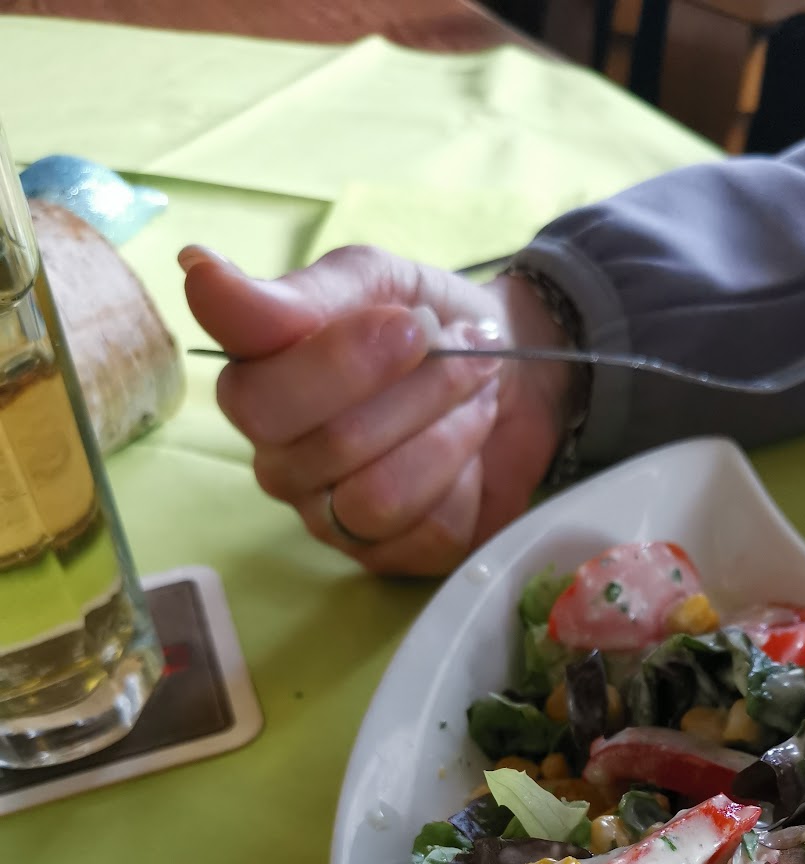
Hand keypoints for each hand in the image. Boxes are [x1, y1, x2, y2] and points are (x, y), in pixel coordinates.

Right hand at [180, 245, 571, 575]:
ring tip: (474, 394)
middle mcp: (280, 462)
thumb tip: (196, 271)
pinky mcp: (392, 557)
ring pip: (380, 497)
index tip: (403, 320)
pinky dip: (469, 482)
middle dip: (418, 389)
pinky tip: (472, 453)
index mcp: (257, 389)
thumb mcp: (369, 281)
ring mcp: (331, 519)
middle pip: (332, 446)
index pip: (257, 398)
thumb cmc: (425, 322)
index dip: (339, 362)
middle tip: (463, 347)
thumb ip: (296, 294)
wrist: (514, 368)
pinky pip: (429, 532)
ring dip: (448, 434)